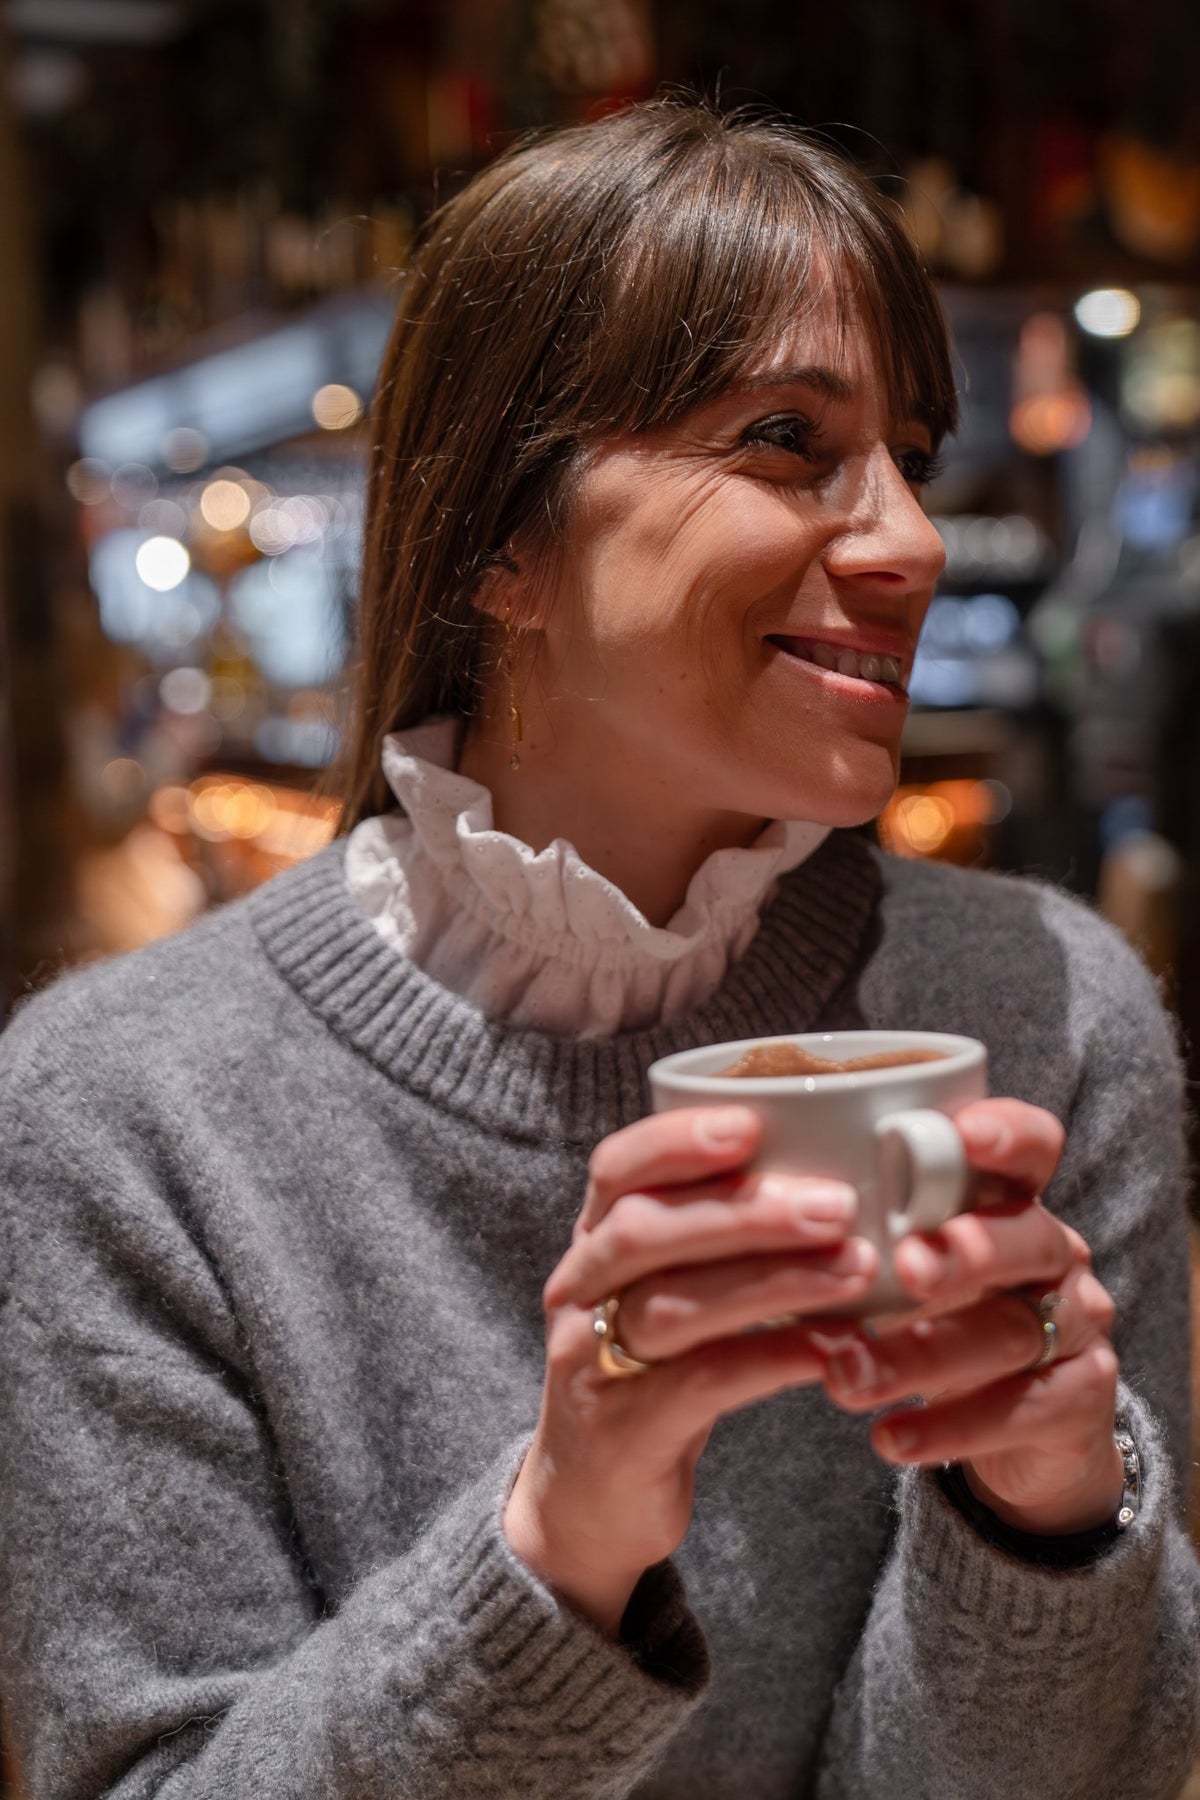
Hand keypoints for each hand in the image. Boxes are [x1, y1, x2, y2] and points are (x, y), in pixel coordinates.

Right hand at [503, 1105, 877, 1633]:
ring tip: (857, 1270)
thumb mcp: (673, 1289)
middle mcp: (579, 1291)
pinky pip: (698, 1385)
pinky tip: (831, 1350)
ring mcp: (590, 1362)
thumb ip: (723, 1236)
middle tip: (838, 1204)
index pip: (617, 1168)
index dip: (679, 1140)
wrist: (590, 1499)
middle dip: (745, 1210)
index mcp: (595, 1240)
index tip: (753, 1122)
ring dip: (772, 1282)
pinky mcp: (621, 1432)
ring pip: (672, 1306)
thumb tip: (841, 1172)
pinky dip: (769, 1360)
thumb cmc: (659, 1369)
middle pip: (647, 1229)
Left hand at [807, 1098, 1124, 1536]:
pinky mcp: (1082, 1401)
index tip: (963, 1134)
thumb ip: (865, 1230)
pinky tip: (890, 1438)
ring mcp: (1076, 1326)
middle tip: (906, 1267)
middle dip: (965, 1253)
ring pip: (1011, 1331)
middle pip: (1027, 1239)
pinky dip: (951, 1426)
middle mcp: (1055, 1252)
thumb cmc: (934, 1313)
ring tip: (845, 1378)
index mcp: (1012, 1199)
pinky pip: (1024, 1410)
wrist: (1016, 1424)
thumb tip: (762, 1201)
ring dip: (924, 1355)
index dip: (1008, 1134)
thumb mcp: (903, 1264)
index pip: (1033, 1147)